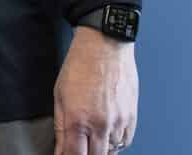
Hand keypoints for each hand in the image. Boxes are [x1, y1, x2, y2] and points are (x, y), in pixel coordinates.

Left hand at [54, 26, 137, 153]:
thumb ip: (61, 126)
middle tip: (79, 147)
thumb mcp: (60, 95)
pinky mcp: (132, 118)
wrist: (105, 46)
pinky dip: (115, 143)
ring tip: (91, 139)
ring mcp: (119, 122)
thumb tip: (60, 148)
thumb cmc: (80, 66)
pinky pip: (125, 142)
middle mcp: (101, 124)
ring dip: (100, 150)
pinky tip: (106, 136)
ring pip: (111, 151)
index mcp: (79, 119)